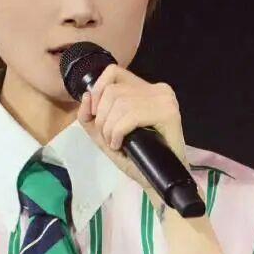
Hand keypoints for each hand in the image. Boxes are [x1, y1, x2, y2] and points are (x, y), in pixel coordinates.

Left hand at [77, 65, 188, 198]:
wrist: (158, 180)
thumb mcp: (105, 136)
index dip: (98, 92)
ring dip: (109, 129)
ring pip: (120, 103)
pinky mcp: (169, 113)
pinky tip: (121, 145)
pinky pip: (132, 115)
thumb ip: (90, 117)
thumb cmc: (136, 159)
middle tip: (109, 138)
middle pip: (113, 91)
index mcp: (145, 89)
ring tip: (116, 144)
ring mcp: (165, 100)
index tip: (96, 116)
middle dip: (102, 119)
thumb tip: (85, 95)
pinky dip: (119, 132)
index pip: (113, 72)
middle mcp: (157, 89)